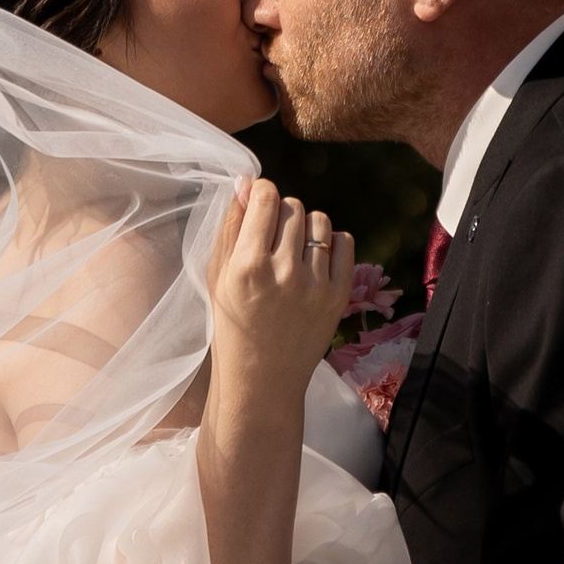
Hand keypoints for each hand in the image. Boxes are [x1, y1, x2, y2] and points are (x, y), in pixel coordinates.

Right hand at [210, 179, 351, 410]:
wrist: (262, 381)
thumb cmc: (232, 325)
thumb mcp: (218, 277)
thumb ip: (231, 227)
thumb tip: (247, 182)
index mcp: (248, 266)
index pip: (266, 197)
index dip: (262, 191)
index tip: (259, 200)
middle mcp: (284, 272)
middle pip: (293, 207)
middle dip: (281, 214)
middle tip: (272, 239)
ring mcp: (315, 285)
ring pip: (319, 221)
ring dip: (306, 228)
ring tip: (294, 251)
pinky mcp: (338, 296)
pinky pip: (344, 242)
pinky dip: (331, 243)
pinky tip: (315, 261)